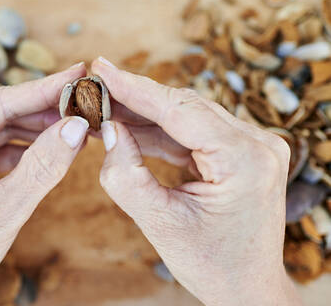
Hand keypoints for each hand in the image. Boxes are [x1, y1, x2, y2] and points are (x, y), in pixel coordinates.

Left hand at [0, 64, 87, 305]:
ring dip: (42, 126)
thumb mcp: (4, 209)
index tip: (77, 73)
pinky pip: (5, 145)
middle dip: (45, 107)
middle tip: (86, 98)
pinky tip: (58, 143)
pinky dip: (32, 145)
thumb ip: (42, 167)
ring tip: (79, 121)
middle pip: (2, 110)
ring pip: (6, 125)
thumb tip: (76, 126)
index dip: (41, 89)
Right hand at [92, 57, 302, 305]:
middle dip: (135, 98)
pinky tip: (127, 127)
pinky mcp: (239, 151)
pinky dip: (158, 132)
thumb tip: (108, 129)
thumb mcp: (161, 223)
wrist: (247, 288)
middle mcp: (256, 143)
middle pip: (184, 106)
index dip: (135, 88)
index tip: (101, 68)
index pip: (180, 110)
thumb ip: (127, 174)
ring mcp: (252, 145)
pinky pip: (191, 133)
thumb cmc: (211, 265)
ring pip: (186, 116)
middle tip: (95, 86)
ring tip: (104, 108)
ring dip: (143, 114)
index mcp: (244, 159)